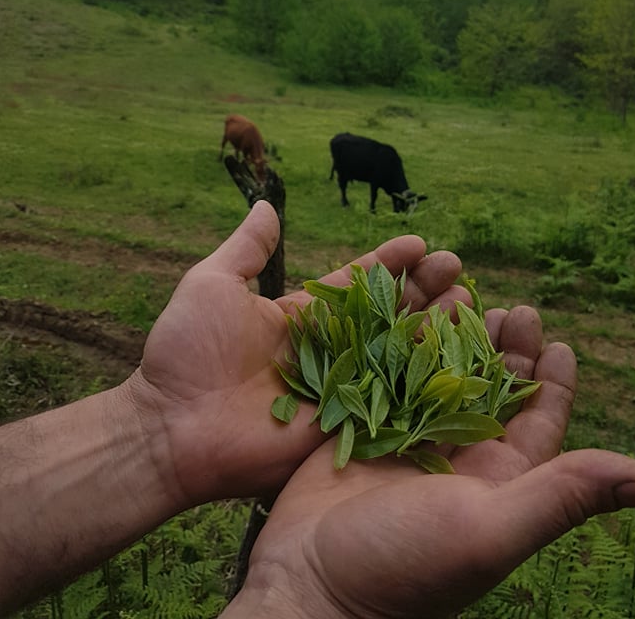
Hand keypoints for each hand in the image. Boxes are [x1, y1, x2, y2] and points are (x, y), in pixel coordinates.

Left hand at [127, 200, 465, 504]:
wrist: (168, 426)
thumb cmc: (186, 352)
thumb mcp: (213, 283)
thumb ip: (247, 248)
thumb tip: (265, 204)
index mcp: (302, 317)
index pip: (358, 283)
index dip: (389, 262)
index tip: (419, 241)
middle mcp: (329, 351)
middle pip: (388, 315)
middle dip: (424, 289)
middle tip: (456, 266)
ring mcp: (339, 390)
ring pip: (397, 354)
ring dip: (434, 327)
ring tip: (465, 299)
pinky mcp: (344, 428)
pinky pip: (390, 401)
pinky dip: (422, 380)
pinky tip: (453, 355)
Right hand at [227, 306, 634, 618]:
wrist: (308, 585)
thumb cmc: (405, 566)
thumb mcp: (492, 528)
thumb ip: (564, 495)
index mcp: (497, 482)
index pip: (538, 424)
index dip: (553, 384)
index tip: (561, 343)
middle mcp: (457, 459)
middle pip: (493, 391)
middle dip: (508, 349)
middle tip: (516, 310)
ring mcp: (409, 441)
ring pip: (444, 376)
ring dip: (459, 338)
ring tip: (468, 299)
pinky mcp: (365, 427)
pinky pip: (394, 374)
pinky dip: (406, 344)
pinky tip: (413, 316)